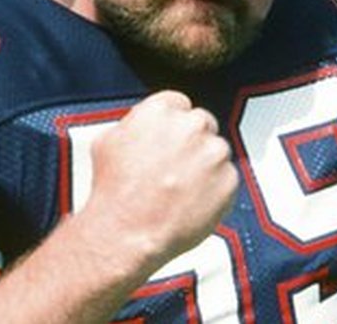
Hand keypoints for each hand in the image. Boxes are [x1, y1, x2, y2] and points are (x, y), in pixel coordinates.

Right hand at [81, 90, 238, 271]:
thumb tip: (142, 125)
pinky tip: (193, 201)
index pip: (179, 105)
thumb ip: (134, 124)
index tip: (171, 138)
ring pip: (216, 150)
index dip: (173, 124)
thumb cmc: (114, 191)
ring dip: (205, 164)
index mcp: (161, 110)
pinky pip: (227, 178)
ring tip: (181, 188)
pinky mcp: (229, 179)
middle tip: (176, 166)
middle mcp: (191, 125)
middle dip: (191, 142)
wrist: (127, 232)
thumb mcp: (108, 141)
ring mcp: (213, 152)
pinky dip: (216, 189)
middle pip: (201, 123)